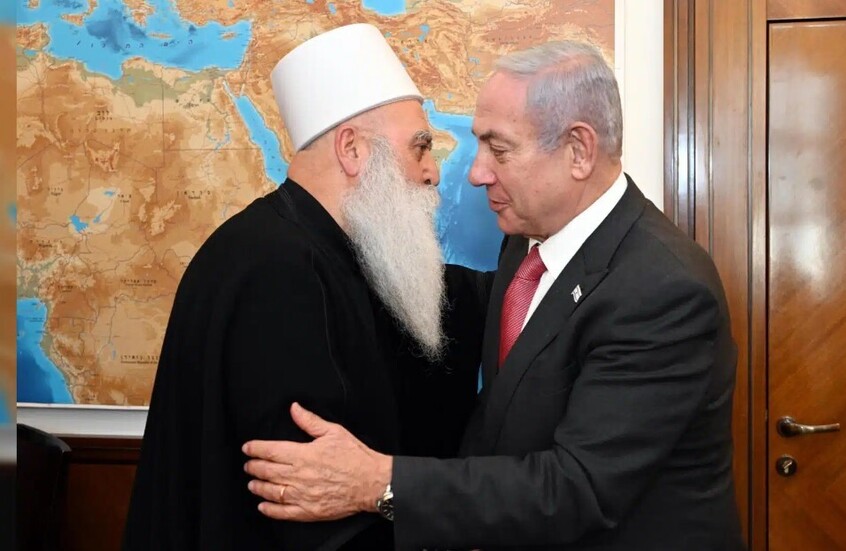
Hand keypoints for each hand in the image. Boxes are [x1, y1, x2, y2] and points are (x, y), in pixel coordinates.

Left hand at [242, 402, 392, 521]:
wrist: (372, 482)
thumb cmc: (355, 457)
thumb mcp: (333, 432)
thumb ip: (310, 421)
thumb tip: (294, 408)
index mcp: (303, 454)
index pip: (271, 451)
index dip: (256, 448)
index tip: (248, 447)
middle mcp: (299, 476)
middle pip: (267, 471)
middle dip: (254, 467)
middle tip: (248, 465)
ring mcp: (303, 495)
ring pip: (272, 491)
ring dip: (258, 487)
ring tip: (252, 484)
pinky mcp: (309, 510)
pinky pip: (283, 512)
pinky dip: (270, 510)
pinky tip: (263, 506)